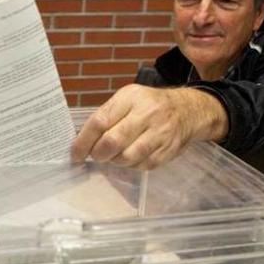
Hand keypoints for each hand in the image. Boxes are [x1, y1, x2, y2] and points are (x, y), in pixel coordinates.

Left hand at [70, 84, 227, 169]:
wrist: (187, 110)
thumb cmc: (148, 105)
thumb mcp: (127, 99)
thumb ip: (106, 116)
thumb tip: (81, 140)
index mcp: (131, 98)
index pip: (100, 121)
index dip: (83, 141)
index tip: (75, 153)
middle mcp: (147, 114)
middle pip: (113, 142)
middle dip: (98, 154)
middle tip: (96, 155)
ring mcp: (160, 133)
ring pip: (126, 157)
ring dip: (114, 161)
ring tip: (114, 155)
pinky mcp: (168, 150)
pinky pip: (141, 166)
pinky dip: (130, 165)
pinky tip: (131, 156)